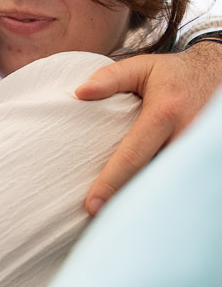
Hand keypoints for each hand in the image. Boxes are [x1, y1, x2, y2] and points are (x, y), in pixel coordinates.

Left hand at [75, 42, 221, 215]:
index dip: (111, 183)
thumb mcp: (143, 67)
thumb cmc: (174, 74)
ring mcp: (200, 148)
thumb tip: (80, 92)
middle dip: (128, 201)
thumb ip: (111, 78)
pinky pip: (185, 183)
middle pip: (153, 179)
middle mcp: (186, 133)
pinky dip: (167, 193)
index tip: (92, 206)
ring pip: (171, 185)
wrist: (220, 72)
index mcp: (165, 113)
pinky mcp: (208, 158)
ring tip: (123, 218)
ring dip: (148, 200)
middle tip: (103, 219)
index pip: (133, 156)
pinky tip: (149, 205)